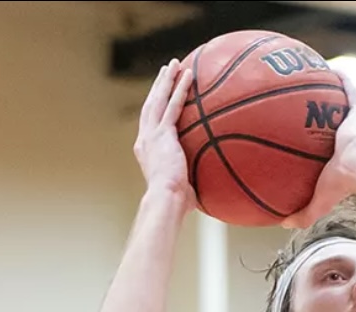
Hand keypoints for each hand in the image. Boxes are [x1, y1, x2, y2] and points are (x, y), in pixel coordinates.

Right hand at [134, 59, 194, 199]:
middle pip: (150, 105)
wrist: (166, 200)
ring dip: (166, 80)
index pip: (150, 123)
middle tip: (165, 71)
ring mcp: (152, 135)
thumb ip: (192, 180)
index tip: (161, 95)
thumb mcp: (183, 188)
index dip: (155, 107)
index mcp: (147, 150)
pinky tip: (188, 74)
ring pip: (157, 100)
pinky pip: (172, 106)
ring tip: (174, 64)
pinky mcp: (163, 134)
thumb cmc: (175, 203)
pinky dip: (179, 88)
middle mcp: (145, 139)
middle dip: (158, 86)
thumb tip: (210, 186)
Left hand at [281, 70, 355, 228]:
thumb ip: (302, 214)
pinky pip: (349, 90)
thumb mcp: (318, 202)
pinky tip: (331, 67)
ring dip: (328, 93)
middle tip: (299, 108)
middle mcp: (343, 137)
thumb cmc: (341, 183)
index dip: (310, 142)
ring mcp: (350, 122)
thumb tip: (282, 224)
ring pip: (337, 104)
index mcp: (334, 157)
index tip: (296, 137)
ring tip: (311, 80)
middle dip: (315, 115)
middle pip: (327, 122)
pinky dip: (342, 79)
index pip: (320, 148)